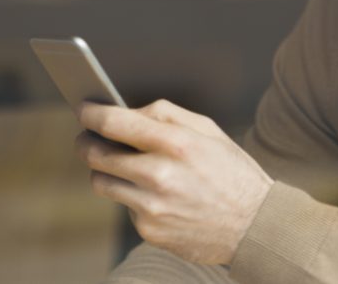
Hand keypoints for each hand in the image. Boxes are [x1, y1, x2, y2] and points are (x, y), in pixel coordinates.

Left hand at [76, 99, 273, 264]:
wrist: (254, 225)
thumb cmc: (231, 172)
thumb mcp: (208, 130)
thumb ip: (166, 115)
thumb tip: (129, 111)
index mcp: (176, 143)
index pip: (115, 122)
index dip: (91, 113)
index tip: (83, 109)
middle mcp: (160, 175)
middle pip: (97, 154)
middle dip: (86, 142)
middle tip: (86, 138)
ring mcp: (152, 206)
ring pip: (102, 182)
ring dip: (104, 170)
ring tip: (118, 164)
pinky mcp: (149, 230)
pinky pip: (124, 206)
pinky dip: (132, 197)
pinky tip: (154, 194)